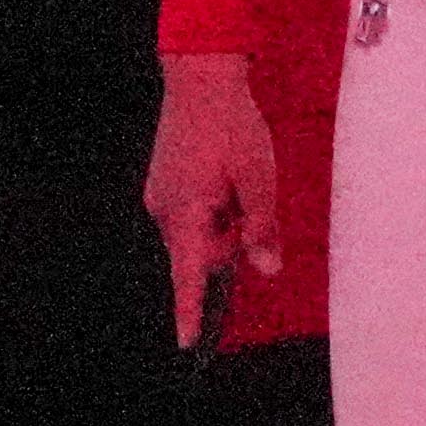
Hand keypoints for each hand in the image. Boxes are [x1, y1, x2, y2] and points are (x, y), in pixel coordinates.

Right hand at [143, 49, 282, 337]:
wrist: (199, 80)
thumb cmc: (232, 128)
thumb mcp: (260, 180)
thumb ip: (261, 229)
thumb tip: (265, 269)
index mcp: (186, 212)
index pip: (188, 275)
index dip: (190, 311)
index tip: (188, 345)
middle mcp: (164, 209)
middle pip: (200, 253)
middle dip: (229, 244)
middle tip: (251, 203)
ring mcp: (160, 195)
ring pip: (198, 232)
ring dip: (222, 222)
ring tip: (238, 181)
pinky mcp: (163, 183)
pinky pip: (191, 213)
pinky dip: (212, 207)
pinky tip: (223, 175)